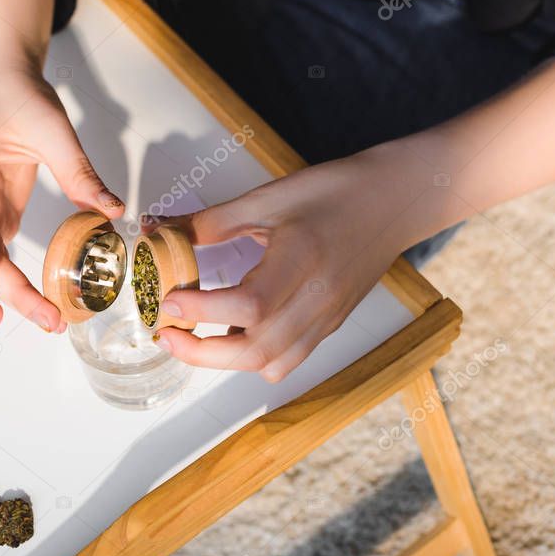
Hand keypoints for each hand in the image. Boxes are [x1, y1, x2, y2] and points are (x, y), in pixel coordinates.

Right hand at [0, 64, 123, 330]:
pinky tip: (33, 304)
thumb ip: (78, 170)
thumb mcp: (52, 127)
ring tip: (44, 321)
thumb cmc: (17, 96)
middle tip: (46, 316)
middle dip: (3, 291)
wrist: (5, 80)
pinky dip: (13, 282)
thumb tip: (111, 210)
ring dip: (8, 295)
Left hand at [149, 151, 411, 381]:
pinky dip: (253, 357)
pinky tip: (232, 332)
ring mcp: (327, 318)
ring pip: (271, 364)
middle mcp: (318, 299)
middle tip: (166, 332)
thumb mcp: (268, 197)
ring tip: (191, 337)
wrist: (395, 201)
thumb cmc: (336, 191)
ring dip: (224, 360)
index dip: (202, 309)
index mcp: (303, 259)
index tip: (168, 298)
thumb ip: (211, 222)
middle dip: (201, 353)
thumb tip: (160, 232)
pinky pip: (288, 359)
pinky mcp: (330, 325)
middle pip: (257, 351)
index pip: (249, 305)